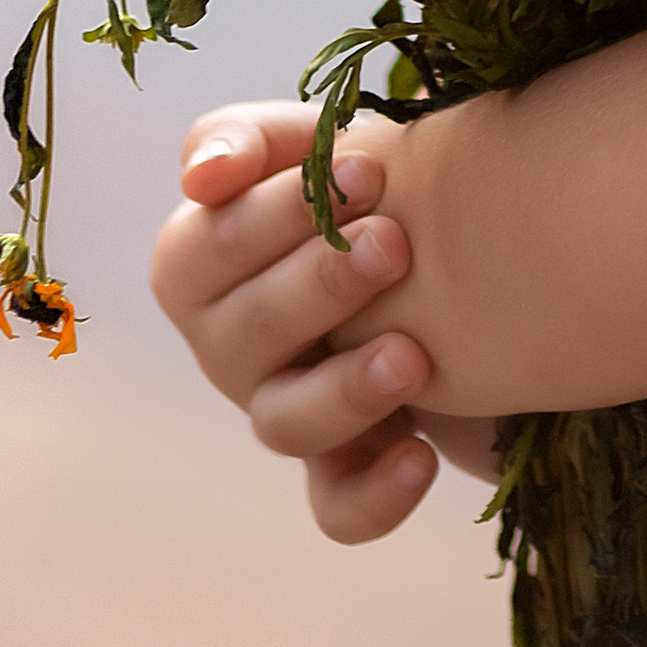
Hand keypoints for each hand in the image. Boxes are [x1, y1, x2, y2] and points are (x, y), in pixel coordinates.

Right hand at [152, 99, 447, 543]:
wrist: (446, 246)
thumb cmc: (357, 182)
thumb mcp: (304, 140)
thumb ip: (243, 139)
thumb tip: (204, 177)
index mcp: (201, 265)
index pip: (210, 247)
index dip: (281, 211)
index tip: (367, 167)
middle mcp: (227, 349)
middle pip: (247, 335)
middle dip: (322, 285)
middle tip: (396, 242)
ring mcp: (283, 411)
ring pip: (285, 425)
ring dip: (347, 390)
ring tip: (414, 354)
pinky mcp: (345, 465)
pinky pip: (338, 508)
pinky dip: (374, 495)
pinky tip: (421, 455)